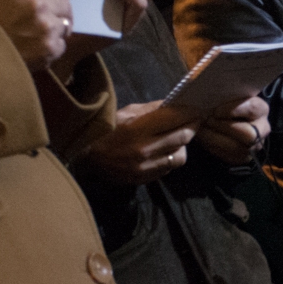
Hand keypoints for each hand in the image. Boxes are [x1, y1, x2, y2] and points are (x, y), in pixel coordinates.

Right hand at [0, 0, 74, 70]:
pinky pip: (61, 46)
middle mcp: (39, 2)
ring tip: (35, 38)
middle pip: (67, 5)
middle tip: (42, 23)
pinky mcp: (50, 47)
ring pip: (65, 26)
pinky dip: (51, 50)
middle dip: (58, 14)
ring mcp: (46, 26)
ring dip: (55, 32)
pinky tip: (34, 50)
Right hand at [80, 100, 198, 185]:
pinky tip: (168, 150)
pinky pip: (169, 168)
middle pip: (183, 136)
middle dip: (192, 126)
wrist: (85, 160)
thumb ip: (151, 110)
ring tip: (181, 137)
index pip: (174, 117)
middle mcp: (145, 149)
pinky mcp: (145, 178)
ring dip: (184, 145)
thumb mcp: (125, 113)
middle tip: (196, 120)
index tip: (197, 108)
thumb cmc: (105, 131)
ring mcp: (146, 166)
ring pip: (180, 155)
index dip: (189, 112)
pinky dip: (172, 158)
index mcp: (138, 128)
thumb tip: (173, 105)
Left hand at [195, 95, 270, 163]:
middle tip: (207, 121)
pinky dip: (212, 147)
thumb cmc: (227, 104)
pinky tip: (204, 138)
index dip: (233, 110)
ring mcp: (255, 146)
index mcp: (261, 109)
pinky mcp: (244, 157)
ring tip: (201, 129)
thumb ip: (223, 95)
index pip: (252, 108)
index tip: (215, 110)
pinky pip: (228, 156)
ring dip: (215, 138)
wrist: (230, 120)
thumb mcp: (229, 96)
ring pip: (236, 147)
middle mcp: (262, 129)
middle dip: (224, 127)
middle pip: (248, 133)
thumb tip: (206, 94)